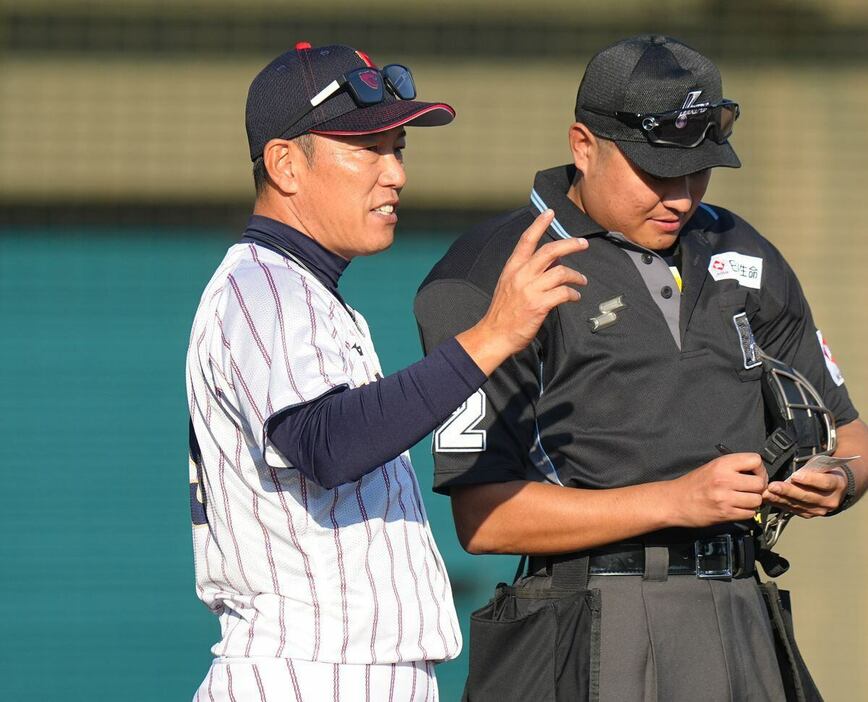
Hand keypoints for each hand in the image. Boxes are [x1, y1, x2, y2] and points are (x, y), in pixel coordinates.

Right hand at [457, 210, 588, 373]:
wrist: (494, 334)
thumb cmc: (503, 312)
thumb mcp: (509, 285)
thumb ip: (527, 273)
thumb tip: (551, 263)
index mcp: (512, 268)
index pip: (526, 240)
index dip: (539, 224)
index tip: (549, 213)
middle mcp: (521, 275)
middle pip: (550, 251)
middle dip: (570, 244)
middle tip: (583, 244)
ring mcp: (530, 289)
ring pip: (561, 272)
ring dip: (576, 275)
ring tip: (582, 281)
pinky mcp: (539, 305)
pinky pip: (564, 293)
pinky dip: (573, 294)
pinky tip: (575, 297)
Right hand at [670, 453, 767, 526]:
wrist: (674, 501)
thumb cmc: (692, 484)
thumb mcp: (711, 467)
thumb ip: (733, 467)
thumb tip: (756, 472)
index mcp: (721, 464)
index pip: (755, 460)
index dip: (759, 468)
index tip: (754, 474)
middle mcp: (724, 480)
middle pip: (760, 483)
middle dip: (758, 487)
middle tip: (750, 489)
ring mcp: (725, 498)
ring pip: (757, 500)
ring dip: (753, 501)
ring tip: (743, 499)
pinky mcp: (725, 514)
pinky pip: (750, 513)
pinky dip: (746, 512)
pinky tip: (737, 508)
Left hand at [762, 469, 847, 517]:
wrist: (835, 488)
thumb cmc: (826, 472)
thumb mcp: (823, 464)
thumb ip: (812, 468)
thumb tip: (796, 473)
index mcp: (837, 484)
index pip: (823, 482)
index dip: (809, 480)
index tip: (795, 476)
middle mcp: (830, 500)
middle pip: (807, 496)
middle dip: (788, 491)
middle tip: (773, 486)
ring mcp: (819, 510)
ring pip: (798, 504)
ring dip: (780, 499)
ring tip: (766, 493)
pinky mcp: (809, 514)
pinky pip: (792, 509)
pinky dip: (779, 503)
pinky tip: (769, 498)